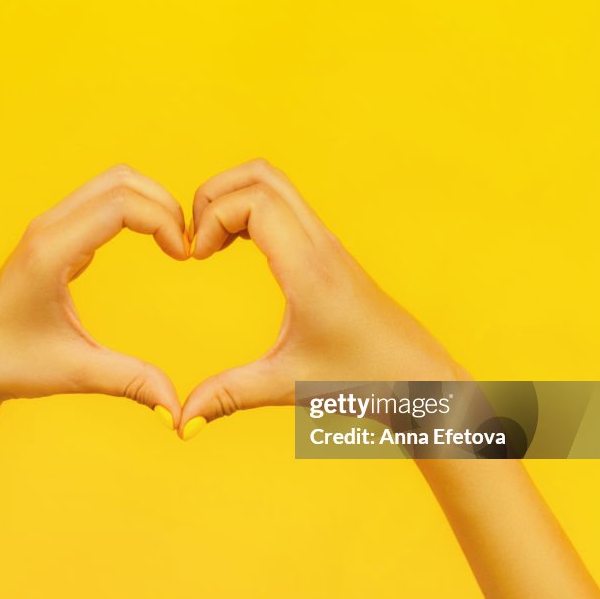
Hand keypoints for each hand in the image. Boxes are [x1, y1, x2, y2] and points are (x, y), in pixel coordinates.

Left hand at [0, 164, 187, 425]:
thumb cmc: (13, 365)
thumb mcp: (76, 373)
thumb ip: (131, 383)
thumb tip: (178, 411)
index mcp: (50, 253)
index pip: (120, 205)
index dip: (163, 221)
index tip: (185, 257)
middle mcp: (48, 229)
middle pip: (120, 181)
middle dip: (164, 204)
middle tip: (186, 247)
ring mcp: (49, 228)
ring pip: (111, 184)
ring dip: (150, 203)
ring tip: (175, 244)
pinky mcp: (54, 236)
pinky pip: (101, 202)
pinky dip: (135, 211)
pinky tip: (153, 245)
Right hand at [180, 159, 465, 435]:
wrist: (419, 381)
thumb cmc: (364, 381)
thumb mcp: (288, 386)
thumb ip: (228, 397)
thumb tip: (180, 423)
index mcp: (308, 269)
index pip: (254, 201)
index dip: (212, 216)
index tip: (194, 257)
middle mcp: (319, 244)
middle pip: (260, 175)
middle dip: (213, 194)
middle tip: (195, 241)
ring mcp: (326, 243)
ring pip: (274, 184)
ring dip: (232, 199)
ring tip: (210, 245)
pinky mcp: (328, 252)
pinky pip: (284, 206)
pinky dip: (249, 211)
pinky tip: (235, 251)